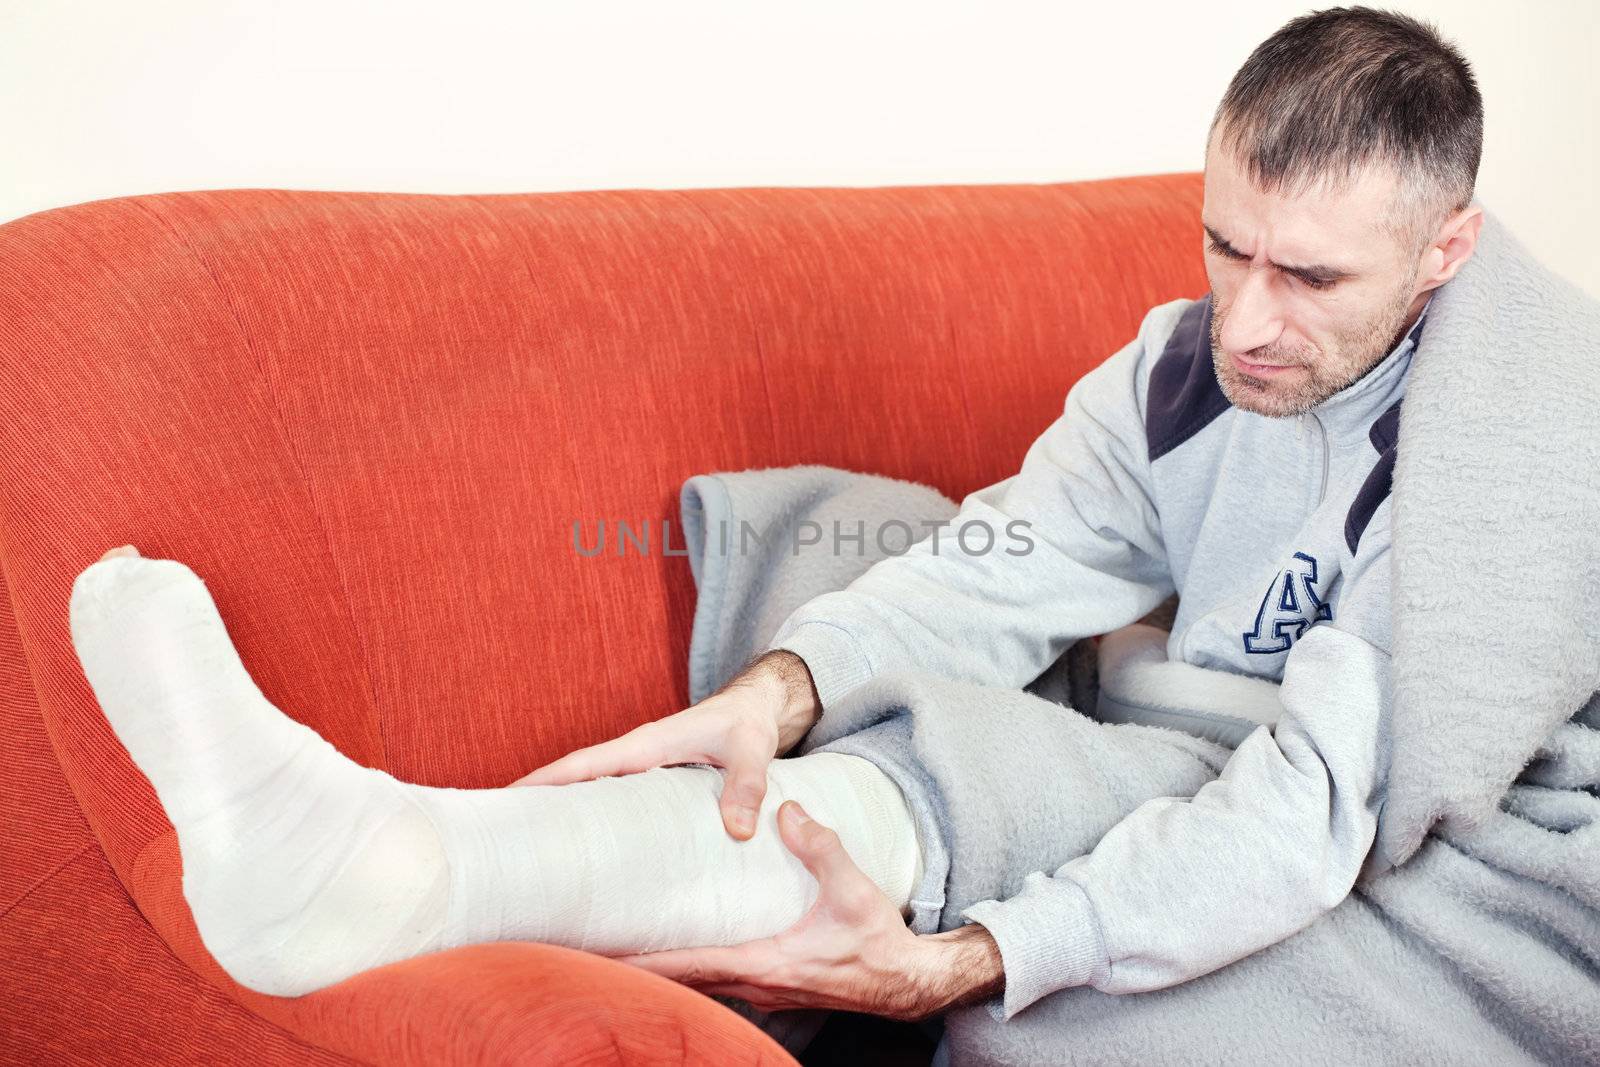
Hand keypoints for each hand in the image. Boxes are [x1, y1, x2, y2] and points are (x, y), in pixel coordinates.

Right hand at [512, 651, 820, 839]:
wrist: (755, 709)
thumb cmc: (747, 725)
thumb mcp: (752, 749)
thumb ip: (747, 785)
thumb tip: (737, 830)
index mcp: (647, 744)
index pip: (586, 764)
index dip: (546, 781)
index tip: (508, 798)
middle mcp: (636, 757)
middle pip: (573, 781)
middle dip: (535, 802)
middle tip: (497, 839)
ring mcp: (641, 769)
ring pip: (589, 792)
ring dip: (559, 813)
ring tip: (525, 853)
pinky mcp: (651, 782)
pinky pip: (611, 800)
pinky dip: (589, 818)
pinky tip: (581, 850)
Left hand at [612, 800, 1004, 1021]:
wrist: (908, 982)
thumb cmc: (880, 941)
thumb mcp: (854, 887)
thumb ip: (819, 845)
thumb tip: (786, 809)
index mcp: (767, 963)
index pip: (691, 964)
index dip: (645, 958)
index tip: (602, 951)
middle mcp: (756, 985)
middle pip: (682, 980)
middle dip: (637, 965)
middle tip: (589, 945)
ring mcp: (763, 991)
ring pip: (699, 982)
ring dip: (663, 967)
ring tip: (622, 944)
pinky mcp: (772, 986)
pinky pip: (719, 979)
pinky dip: (692, 966)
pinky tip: (679, 946)